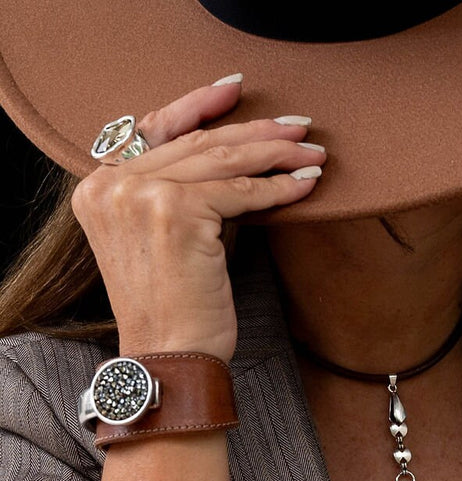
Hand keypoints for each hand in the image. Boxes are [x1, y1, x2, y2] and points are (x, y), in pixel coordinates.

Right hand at [70, 78, 325, 362]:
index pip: (156, 130)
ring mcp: (140, 195)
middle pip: (197, 142)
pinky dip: (278, 188)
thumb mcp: (159, 239)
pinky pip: (242, 192)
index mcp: (99, 186)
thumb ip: (173, 192)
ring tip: (311, 152)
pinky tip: (305, 184)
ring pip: (223, 160)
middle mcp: (111, 184)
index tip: (236, 90)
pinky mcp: (177, 213)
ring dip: (276, 153)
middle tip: (297, 127)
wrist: (169, 356)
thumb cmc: (172, 309)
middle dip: (255, 131)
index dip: (200, 105)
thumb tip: (232, 158)